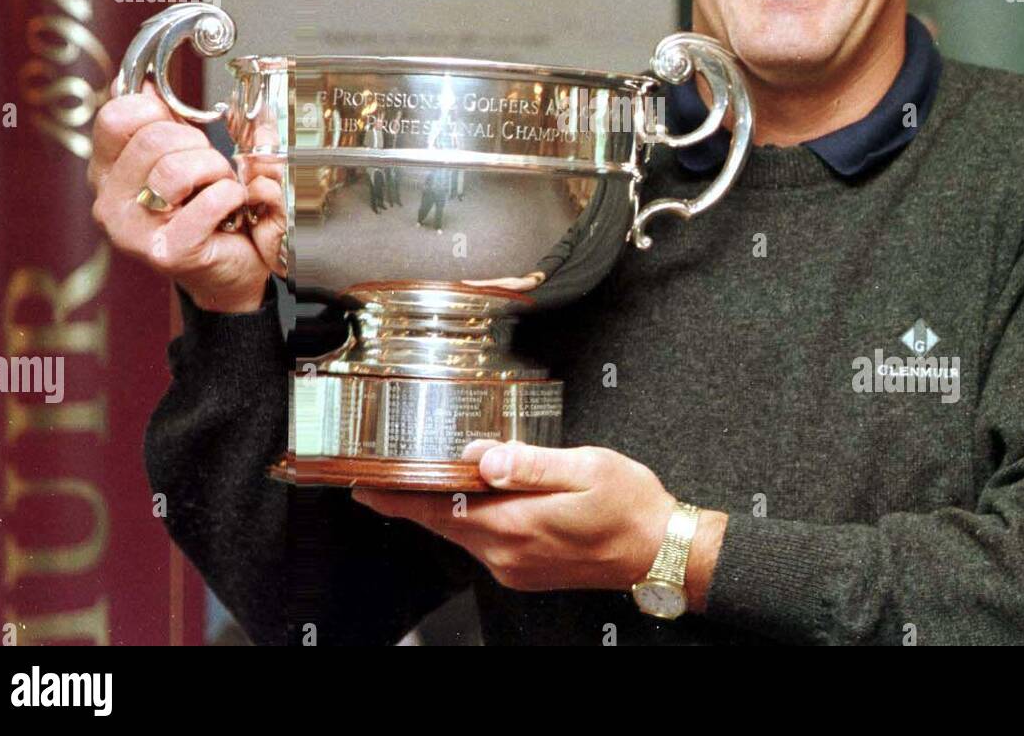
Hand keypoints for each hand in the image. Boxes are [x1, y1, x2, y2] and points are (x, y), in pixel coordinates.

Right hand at [87, 80, 284, 312]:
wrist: (226, 271)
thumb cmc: (205, 211)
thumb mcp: (180, 158)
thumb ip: (162, 123)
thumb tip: (145, 85)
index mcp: (106, 173)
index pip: (117, 116)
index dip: (158, 111)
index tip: (181, 128)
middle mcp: (109, 203)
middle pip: (154, 139)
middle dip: (197, 145)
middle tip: (210, 168)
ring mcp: (133, 232)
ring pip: (178, 169)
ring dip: (215, 170)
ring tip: (220, 186)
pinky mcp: (168, 253)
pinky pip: (210, 201)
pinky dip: (232, 196)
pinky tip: (231, 207)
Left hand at [353, 442, 688, 596]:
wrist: (659, 549)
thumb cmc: (629, 505)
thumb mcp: (583, 468)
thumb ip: (528, 463)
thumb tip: (483, 455)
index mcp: (516, 525)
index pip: (440, 510)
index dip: (398, 498)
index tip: (364, 486)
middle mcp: (508, 553)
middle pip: (443, 522)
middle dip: (410, 498)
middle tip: (380, 475)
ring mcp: (515, 565)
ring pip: (462, 531)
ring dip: (440, 506)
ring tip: (421, 477)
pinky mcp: (526, 569)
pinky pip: (483, 540)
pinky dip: (466, 517)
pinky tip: (470, 496)